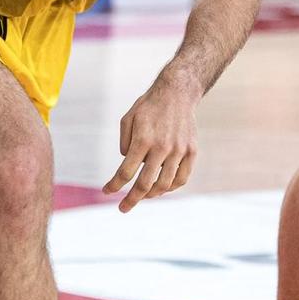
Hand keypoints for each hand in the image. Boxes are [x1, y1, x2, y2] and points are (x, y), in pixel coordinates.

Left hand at [103, 78, 198, 212]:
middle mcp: (162, 147)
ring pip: (165, 185)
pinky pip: (182, 178)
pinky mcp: (191, 151)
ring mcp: (179, 150)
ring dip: (151, 195)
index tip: (107, 191)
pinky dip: (171, 187)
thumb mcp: (128, 119)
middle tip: (123, 208)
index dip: (114, 185)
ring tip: (143, 195)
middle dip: (131, 200)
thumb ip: (124, 143)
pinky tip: (162, 187)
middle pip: (145, 184)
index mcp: (143, 139)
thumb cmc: (149, 106)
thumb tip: (127, 165)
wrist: (178, 92)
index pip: (125, 172)